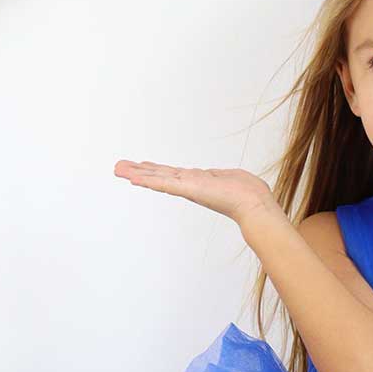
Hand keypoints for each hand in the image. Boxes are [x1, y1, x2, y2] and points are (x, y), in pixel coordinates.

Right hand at [113, 161, 275, 227]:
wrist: (253, 204)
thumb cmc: (248, 192)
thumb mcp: (232, 177)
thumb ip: (221, 176)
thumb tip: (220, 175)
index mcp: (199, 181)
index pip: (173, 174)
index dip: (156, 171)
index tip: (142, 167)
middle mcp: (190, 184)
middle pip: (159, 176)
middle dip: (139, 171)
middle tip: (118, 168)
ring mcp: (188, 187)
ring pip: (157, 178)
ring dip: (137, 174)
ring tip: (118, 170)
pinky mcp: (188, 189)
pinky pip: (164, 184)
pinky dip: (148, 180)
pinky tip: (133, 178)